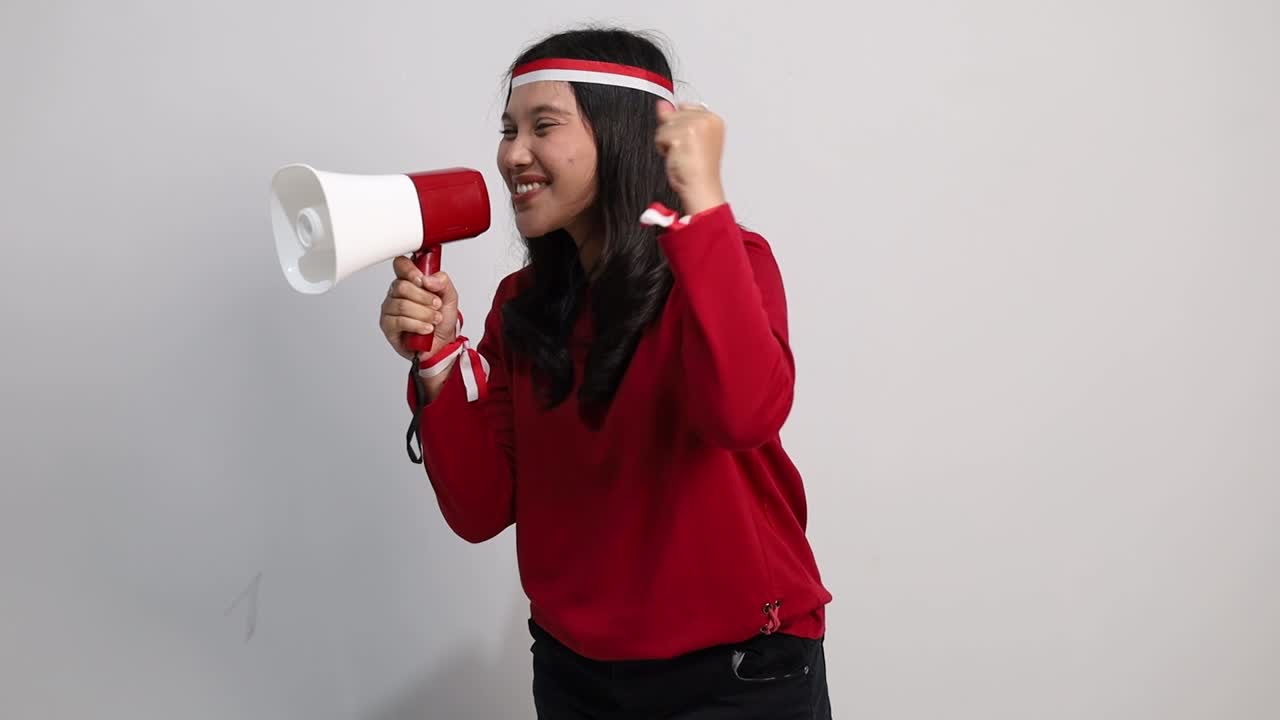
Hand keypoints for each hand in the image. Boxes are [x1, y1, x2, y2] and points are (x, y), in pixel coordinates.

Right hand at [380, 256, 458, 362]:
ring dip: (424, 314)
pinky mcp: (388, 325)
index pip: (400, 265)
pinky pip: (399, 321)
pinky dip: (417, 325)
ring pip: (402, 305)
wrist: (442, 345)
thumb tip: (428, 279)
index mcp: (410, 281)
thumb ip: (443, 282)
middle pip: (402, 286)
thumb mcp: (450, 298)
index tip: (422, 280)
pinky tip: (426, 329)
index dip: (409, 270)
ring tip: (434, 320)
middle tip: (436, 306)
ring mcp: (390, 309)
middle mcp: (397, 293)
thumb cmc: (442, 321)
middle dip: (424, 298)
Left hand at [655, 100, 726, 214]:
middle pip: (674, 114)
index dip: (680, 124)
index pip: (685, 107)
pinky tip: (675, 157)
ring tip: (680, 154)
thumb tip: (662, 104)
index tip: (686, 141)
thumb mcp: (688, 138)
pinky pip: (661, 135)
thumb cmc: (698, 170)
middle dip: (673, 132)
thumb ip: (676, 118)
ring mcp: (696, 126)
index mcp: (714, 120)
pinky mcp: (683, 135)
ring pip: (665, 124)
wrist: (701, 188)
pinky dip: (663, 148)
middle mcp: (706, 120)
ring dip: (666, 141)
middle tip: (684, 150)